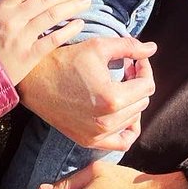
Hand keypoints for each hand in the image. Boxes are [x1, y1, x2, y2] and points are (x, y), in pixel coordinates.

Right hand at [0, 0, 89, 85]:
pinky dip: (68, 30)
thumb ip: (3, 6)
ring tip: (85, 2)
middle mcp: (13, 19)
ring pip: (53, 15)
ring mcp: (22, 37)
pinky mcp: (29, 55)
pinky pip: (53, 39)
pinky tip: (79, 25)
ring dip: (72, 6)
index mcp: (2, 7)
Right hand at [18, 37, 155, 151]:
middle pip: (142, 102)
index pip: (147, 85)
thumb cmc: (65, 61)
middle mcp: (107, 121)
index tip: (134, 60)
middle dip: (138, 83)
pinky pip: (121, 142)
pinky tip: (122, 113)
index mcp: (112, 98)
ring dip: (131, 101)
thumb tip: (152, 49)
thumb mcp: (98, 47)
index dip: (144, 68)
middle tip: (125, 69)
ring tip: (119, 86)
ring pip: (134, 119)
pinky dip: (127, 128)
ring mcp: (97, 135)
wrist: (35, 81)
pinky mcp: (89, 141)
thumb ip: (129, 47)